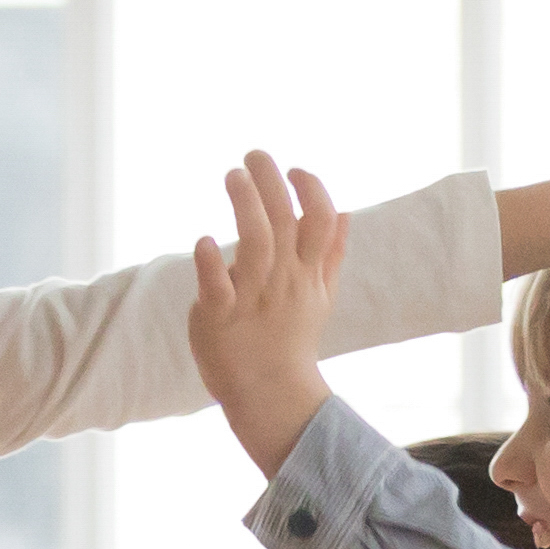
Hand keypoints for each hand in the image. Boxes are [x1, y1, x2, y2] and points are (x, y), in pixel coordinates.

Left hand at [189, 150, 348, 472]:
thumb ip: (331, 253)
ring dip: (246, 206)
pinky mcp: (219, 317)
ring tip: (233, 175)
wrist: (271, 394)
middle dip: (271, 184)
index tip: (295, 170)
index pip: (321, 222)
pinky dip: (210, 263)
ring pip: (255, 245)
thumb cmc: (292, 340)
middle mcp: (283, 281)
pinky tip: (203, 241)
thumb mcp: (321, 296)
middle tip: (254, 154)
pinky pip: (217, 287)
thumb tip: (345, 211)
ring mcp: (252, 299)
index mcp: (307, 274)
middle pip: (285, 223)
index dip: (312, 191)